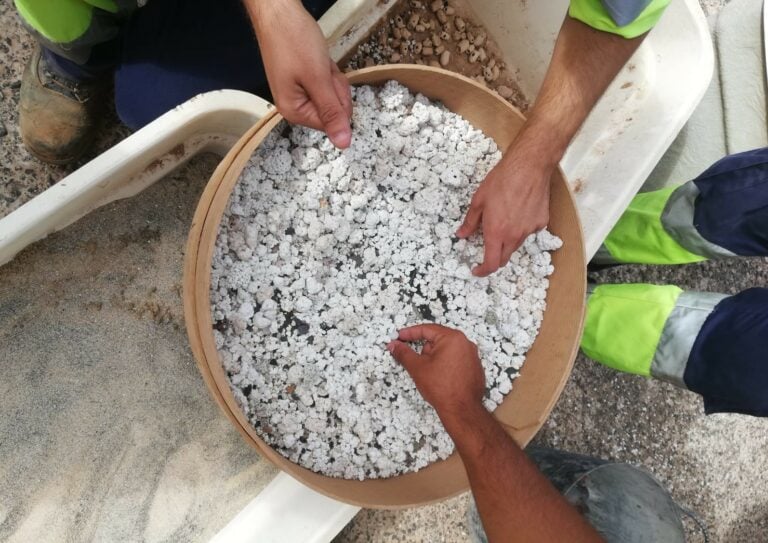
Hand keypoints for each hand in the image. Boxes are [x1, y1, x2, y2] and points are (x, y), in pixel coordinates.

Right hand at [249, 0, 351, 147]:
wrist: (278, 10)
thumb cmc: (293, 40)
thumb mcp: (318, 78)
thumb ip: (332, 112)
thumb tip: (343, 144)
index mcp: (294, 111)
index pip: (332, 122)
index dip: (338, 101)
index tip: (326, 80)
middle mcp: (295, 106)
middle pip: (334, 109)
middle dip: (335, 86)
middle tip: (321, 67)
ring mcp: (300, 92)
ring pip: (333, 94)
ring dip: (332, 76)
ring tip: (317, 60)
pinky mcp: (304, 80)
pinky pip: (327, 82)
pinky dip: (327, 69)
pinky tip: (317, 58)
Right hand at [387, 324, 484, 419]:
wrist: (462, 410)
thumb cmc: (442, 388)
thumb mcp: (417, 367)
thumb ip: (403, 353)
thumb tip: (394, 345)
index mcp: (452, 338)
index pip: (427, 329)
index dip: (410, 333)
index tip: (400, 337)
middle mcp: (465, 343)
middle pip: (437, 340)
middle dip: (424, 350)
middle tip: (417, 363)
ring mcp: (472, 355)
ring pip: (446, 350)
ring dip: (435, 358)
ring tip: (431, 375)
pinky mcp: (474, 367)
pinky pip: (456, 360)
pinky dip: (446, 365)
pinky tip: (441, 379)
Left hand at [457, 150, 550, 276]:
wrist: (529, 166)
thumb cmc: (502, 180)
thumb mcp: (478, 201)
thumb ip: (470, 222)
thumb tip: (461, 234)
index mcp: (496, 232)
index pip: (491, 263)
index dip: (483, 271)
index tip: (477, 270)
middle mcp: (514, 235)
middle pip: (504, 258)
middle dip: (494, 258)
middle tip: (487, 248)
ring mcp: (529, 230)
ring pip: (516, 244)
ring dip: (507, 241)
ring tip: (503, 220)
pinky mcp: (541, 222)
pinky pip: (528, 231)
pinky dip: (521, 227)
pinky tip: (518, 211)